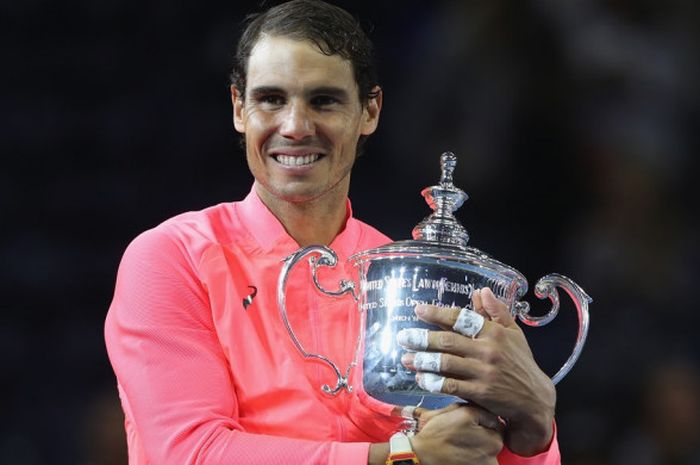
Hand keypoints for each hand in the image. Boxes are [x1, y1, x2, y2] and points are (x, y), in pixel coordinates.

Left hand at [399, 288, 555, 455]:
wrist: (534, 399)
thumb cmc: (521, 363)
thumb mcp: (514, 334)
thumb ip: (496, 312)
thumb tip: (481, 291)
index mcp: (494, 332)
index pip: (461, 319)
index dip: (438, 313)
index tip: (418, 310)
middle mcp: (488, 350)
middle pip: (448, 341)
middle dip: (422, 338)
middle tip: (404, 337)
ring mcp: (483, 372)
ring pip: (446, 363)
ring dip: (423, 361)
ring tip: (406, 359)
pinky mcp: (480, 393)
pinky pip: (451, 385)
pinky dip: (434, 381)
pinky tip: (421, 378)